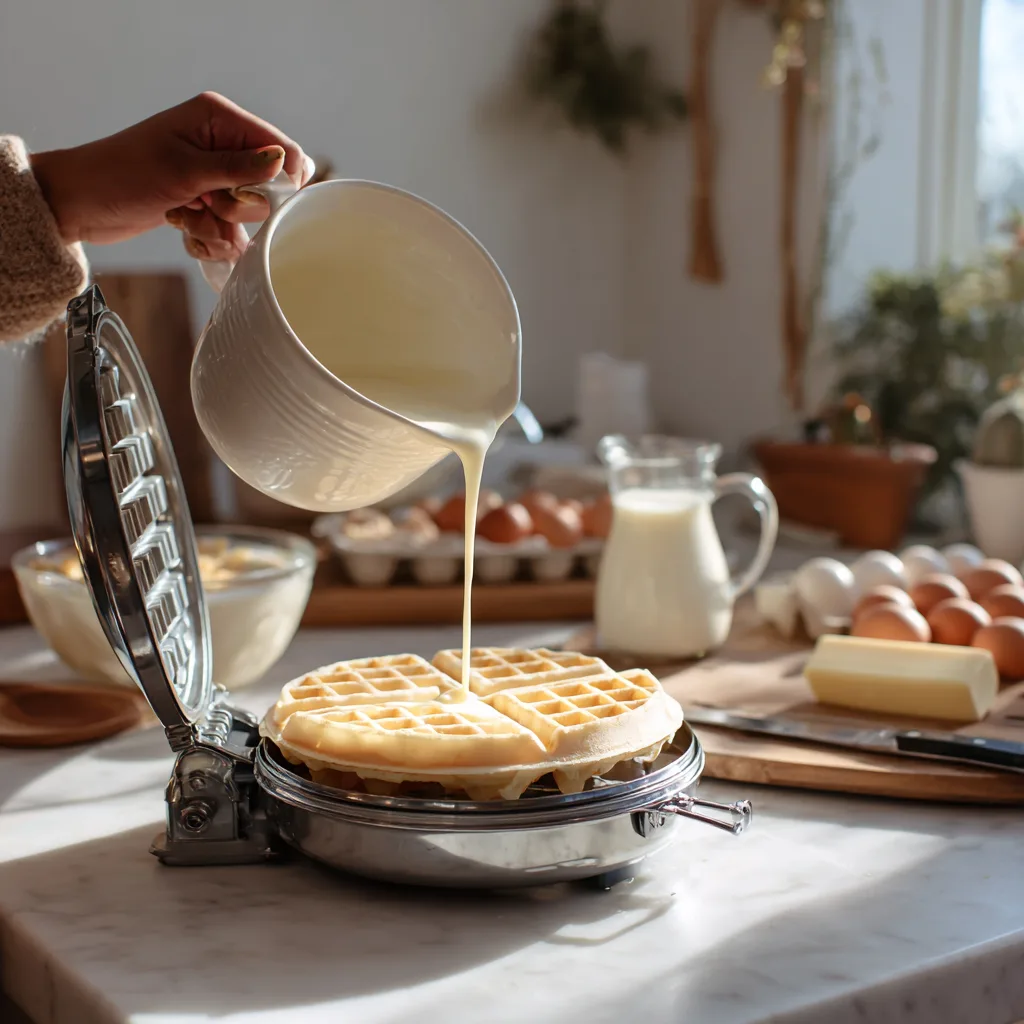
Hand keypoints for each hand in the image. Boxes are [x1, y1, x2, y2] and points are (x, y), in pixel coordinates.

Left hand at [30, 92, 309, 263]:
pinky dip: (209, 237)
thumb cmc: (124, 176)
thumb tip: (284, 162)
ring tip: (184, 217)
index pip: (281, 148)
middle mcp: (221, 143)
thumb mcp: (185, 171)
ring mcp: (213, 176)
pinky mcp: (204, 202)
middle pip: (268, 188)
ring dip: (219, 227)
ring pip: (247, 216)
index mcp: (219, 119)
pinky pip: (229, 231)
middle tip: (206, 203)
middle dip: (239, 208)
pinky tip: (181, 228)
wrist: (81, 203)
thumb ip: (239, 169)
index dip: (281, 181)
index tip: (259, 202)